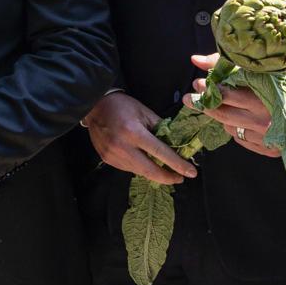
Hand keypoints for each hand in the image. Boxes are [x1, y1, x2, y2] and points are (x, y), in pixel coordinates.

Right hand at [84, 92, 198, 184]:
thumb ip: (161, 129)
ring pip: (140, 172)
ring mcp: (113, 156)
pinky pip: (129, 168)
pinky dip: (140, 167)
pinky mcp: (108, 160)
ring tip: (164, 169)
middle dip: (168, 177)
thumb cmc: (122, 106)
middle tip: (180, 178)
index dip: (177, 164)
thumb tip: (177, 144)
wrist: (94, 106)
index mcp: (134, 132)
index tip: (191, 172)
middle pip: (150, 171)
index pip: (160, 152)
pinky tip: (144, 161)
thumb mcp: (145, 112)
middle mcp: (123, 147)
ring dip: (154, 172)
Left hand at [181, 54, 280, 157]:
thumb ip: (224, 63)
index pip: (228, 95)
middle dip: (206, 105)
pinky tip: (239, 119)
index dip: (210, 89)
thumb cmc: (280, 82)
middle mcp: (266, 119)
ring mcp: (268, 137)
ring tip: (219, 106)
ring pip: (230, 128)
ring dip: (221, 117)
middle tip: (190, 98)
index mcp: (265, 96)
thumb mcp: (256, 69)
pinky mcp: (270, 149)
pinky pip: (241, 139)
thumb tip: (195, 60)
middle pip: (224, 115)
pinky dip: (236, 129)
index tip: (198, 84)